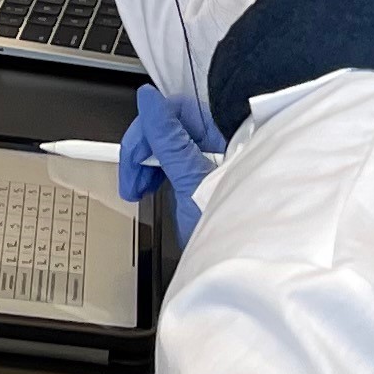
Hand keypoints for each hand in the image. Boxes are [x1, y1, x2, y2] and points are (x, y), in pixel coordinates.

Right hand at [118, 84, 222, 242]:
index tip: (133, 153)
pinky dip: (158, 175)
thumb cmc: (236, 232)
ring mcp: (216, 163)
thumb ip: (169, 140)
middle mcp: (227, 145)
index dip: (150, 128)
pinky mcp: (205, 181)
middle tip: (132, 178)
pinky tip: (150, 190)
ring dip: (147, 164)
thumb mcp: (193, 183)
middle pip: (172, 127)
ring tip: (138, 189)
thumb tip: (150, 101)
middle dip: (144, 150)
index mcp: (232, 137)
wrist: (242, 272)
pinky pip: (174, 165)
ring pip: (169, 146)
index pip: (180, 109)